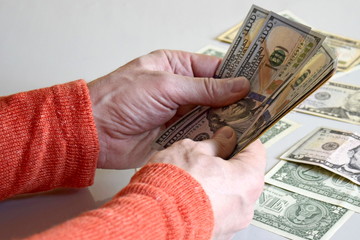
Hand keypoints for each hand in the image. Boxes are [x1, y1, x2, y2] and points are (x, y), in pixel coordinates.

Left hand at [87, 50, 249, 168]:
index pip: (213, 68)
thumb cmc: (119, 98)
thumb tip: (238, 85)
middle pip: (215, 93)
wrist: (94, 132)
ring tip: (250, 123)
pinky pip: (199, 134)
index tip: (258, 84)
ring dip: (225, 120)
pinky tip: (227, 138)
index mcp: (175, 66)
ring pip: (210, 115)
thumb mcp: (165, 86)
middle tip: (259, 107)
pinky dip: (212, 137)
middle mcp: (178, 89)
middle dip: (235, 101)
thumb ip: (204, 88)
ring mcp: (177, 113)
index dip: (236, 75)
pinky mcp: (175, 134)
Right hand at [148, 126, 265, 238]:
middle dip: (227, 161)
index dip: (243, 137)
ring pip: (230, 194)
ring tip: (195, 173)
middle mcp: (246, 205)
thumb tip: (225, 137)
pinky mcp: (217, 233)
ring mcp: (232, 222)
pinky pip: (218, 210)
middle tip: (209, 151)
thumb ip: (215, 143)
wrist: (153, 219)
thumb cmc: (174, 185)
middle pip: (243, 174)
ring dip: (217, 182)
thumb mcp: (193, 150)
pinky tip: (191, 191)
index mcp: (247, 179)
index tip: (233, 132)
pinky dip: (209, 200)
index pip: (256, 150)